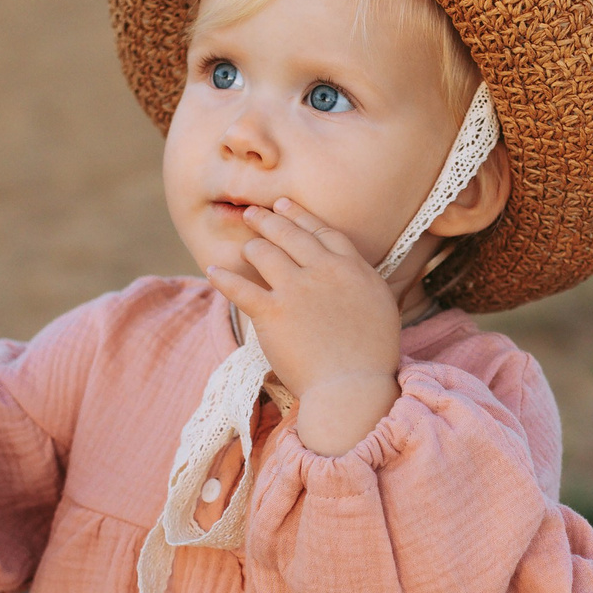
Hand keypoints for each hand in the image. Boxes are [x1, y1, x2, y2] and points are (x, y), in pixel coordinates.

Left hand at [204, 198, 398, 456]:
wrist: (352, 387)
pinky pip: (239, 288)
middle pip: (290, 234)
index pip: (322, 232)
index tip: (285, 205)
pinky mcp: (272, 313)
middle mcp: (323, 271)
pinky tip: (212, 272)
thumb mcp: (380, 308)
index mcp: (352, 268)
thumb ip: (362, 283)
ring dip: (251, 247)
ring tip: (244, 248)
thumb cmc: (372, 356)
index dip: (301, 216)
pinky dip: (223, 279)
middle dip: (268, 220)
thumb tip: (349, 274)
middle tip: (253, 213)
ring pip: (264, 253)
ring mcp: (296, 290)